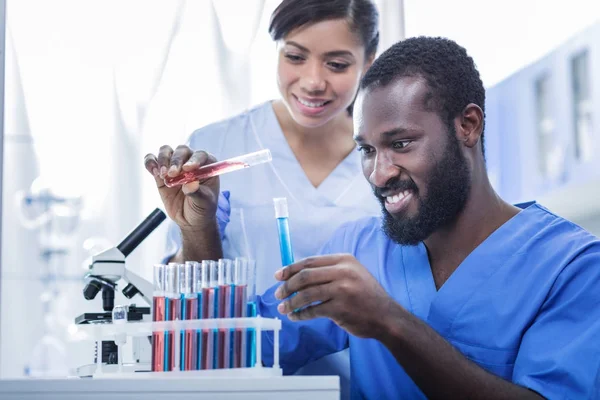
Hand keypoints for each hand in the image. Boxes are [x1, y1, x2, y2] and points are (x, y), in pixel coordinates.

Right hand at [144, 145, 219, 230]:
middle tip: (172, 174)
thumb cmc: (202, 208)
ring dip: (163, 159)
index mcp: (207, 166)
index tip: (187, 169)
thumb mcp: (204, 203)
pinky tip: (153, 170)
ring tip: (163, 175)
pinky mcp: (161, 172)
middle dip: (176, 160)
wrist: (190, 219)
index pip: (201, 155)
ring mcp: (175, 165)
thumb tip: (190, 184)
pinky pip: (152, 160)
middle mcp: (191, 161)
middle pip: (182, 151)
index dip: (194, 159)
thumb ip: (197, 193)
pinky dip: (150, 162)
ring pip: (166, 151)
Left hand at [273, 254, 395, 337]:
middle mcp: (343, 271)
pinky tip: (296, 317)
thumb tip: (296, 275)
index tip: (278, 276)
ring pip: (306, 294)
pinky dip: (301, 314)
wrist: (387, 317)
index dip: (290, 268)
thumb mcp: (352, 274)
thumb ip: (329, 271)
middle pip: (305, 276)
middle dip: (287, 286)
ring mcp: (342, 290)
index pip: (309, 261)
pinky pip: (313, 310)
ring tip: (283, 308)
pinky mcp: (341, 308)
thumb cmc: (366, 295)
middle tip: (278, 294)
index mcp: (343, 260)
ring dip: (291, 302)